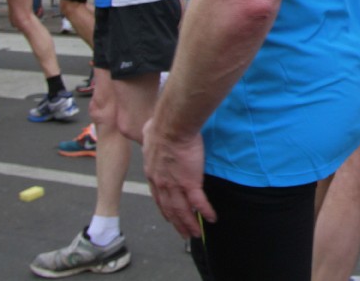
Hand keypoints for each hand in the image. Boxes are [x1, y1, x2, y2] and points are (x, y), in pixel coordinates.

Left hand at [143, 117, 216, 238]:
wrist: (172, 126)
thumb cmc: (161, 126)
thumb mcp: (149, 135)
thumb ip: (149, 138)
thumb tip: (148, 132)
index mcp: (152, 173)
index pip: (158, 197)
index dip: (165, 209)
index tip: (169, 218)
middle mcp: (162, 184)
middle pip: (169, 209)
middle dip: (177, 223)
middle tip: (183, 233)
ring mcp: (175, 185)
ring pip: (183, 210)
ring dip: (189, 224)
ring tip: (196, 233)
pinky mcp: (190, 182)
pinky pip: (198, 202)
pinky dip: (205, 212)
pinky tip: (211, 219)